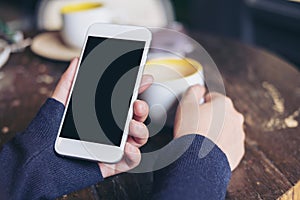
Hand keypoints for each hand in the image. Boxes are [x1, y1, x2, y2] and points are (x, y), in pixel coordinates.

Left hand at [52, 58, 152, 177]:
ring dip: (141, 130)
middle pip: (136, 118)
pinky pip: (131, 160)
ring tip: (130, 126)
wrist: (38, 161)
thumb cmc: (47, 133)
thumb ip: (69, 82)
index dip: (136, 90)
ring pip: (138, 137)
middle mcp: (110, 129)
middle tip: (137, 105)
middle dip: (142, 109)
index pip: (124, 100)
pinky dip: (134, 153)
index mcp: (101, 114)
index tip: (143, 79)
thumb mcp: (59, 103)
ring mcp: (112, 146)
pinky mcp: (112, 163)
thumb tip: (76, 61)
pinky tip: (127, 147)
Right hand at [174, 85, 244, 169]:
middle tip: (196, 126)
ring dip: (216, 132)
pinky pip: (228, 145)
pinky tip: (208, 149)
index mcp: (224, 103)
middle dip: (210, 118)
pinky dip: (220, 146)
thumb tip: (199, 89)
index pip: (212, 97)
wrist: (198, 160)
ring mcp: (238, 135)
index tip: (193, 112)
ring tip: (201, 140)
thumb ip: (193, 91)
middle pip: (221, 113)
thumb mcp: (186, 104)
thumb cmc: (191, 131)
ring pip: (226, 129)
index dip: (200, 104)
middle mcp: (235, 117)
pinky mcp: (238, 151)